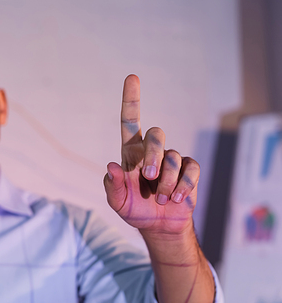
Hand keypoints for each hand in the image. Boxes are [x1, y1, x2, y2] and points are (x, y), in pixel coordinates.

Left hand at [104, 74, 199, 236]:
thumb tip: (111, 166)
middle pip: (156, 135)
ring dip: (167, 182)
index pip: (130, 121)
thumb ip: (112, 186)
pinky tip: (176, 199)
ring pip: (173, 157)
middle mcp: (151, 151)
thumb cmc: (134, 209)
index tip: (132, 77)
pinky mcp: (188, 170)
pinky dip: (183, 186)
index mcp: (131, 153)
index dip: (131, 99)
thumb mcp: (118, 201)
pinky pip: (191, 168)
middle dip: (154, 155)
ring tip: (160, 198)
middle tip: (148, 176)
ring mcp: (171, 160)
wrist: (158, 226)